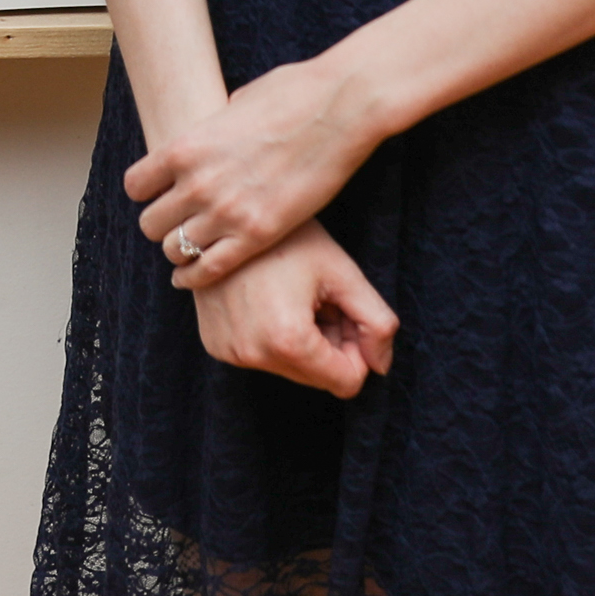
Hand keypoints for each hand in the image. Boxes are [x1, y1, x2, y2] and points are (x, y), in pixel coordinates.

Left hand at [127, 56, 382, 291]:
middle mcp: (197, 183)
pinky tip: (196, 275)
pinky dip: (198, 276)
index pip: (136, 186)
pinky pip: (209, 269)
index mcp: (184, 147)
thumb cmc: (290, 95)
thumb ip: (214, 130)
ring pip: (175, 250)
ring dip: (181, 250)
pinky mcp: (257, 235)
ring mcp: (226, 212)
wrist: (337, 108)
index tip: (160, 195)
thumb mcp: (234, 105)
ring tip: (193, 248)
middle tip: (179, 225)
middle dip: (162, 225)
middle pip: (150, 224)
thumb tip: (214, 134)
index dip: (147, 193)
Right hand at [191, 223, 395, 396]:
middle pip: (317, 379)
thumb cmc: (289, 236)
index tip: (344, 310)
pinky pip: (261, 356)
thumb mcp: (343, 272)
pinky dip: (273, 336)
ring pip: (290, 368)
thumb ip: (377, 322)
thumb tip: (381, 366)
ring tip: (293, 294)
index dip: (357, 348)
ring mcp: (227, 351)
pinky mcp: (213, 343)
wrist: (227, 212)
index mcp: (287, 341)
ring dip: (302, 341)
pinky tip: (269, 298)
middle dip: (329, 345)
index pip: (347, 383)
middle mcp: (252, 355)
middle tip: (321, 298)